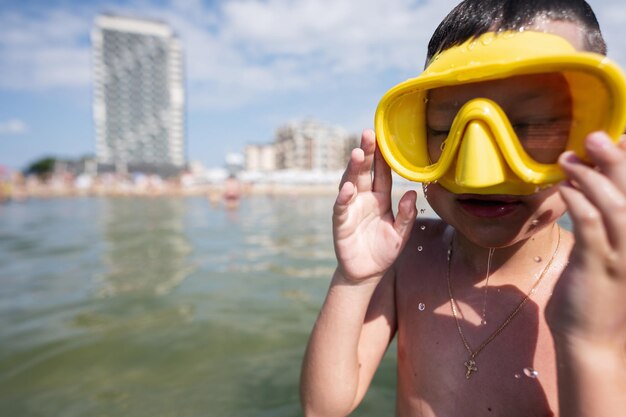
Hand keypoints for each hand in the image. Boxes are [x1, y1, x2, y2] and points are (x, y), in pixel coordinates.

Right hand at [333, 129, 416, 283]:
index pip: (381, 173)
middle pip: (364, 171)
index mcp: (380, 198)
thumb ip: (406, 215)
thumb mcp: (401, 234)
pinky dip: (344, 197)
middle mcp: (364, 199)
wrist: (366, 274)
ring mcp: (351, 209)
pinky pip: (342, 207)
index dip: (382, 156)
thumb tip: (412, 193)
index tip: (384, 137)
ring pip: (350, 183)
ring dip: (353, 169)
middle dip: (366, 153)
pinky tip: (348, 188)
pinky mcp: (341, 222)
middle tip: (368, 134)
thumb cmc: (384, 251)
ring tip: (358, 154)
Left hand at [546, 132, 625, 349]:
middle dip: (618, 159)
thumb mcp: (603, 257)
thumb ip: (600, 228)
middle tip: (597, 136)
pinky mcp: (599, 266)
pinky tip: (564, 187)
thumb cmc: (593, 297)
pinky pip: (591, 224)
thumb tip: (586, 198)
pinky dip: (578, 201)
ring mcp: (623, 255)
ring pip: (616, 203)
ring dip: (592, 176)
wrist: (592, 342)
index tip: (622, 138)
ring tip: (570, 158)